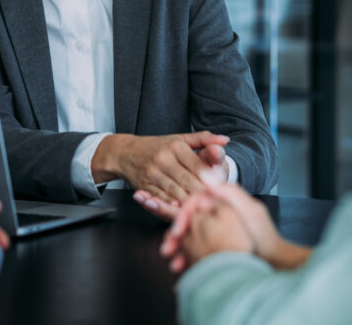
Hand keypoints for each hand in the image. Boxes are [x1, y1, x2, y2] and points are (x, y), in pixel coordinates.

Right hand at [93, 131, 228, 205]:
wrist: (126, 153)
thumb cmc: (158, 147)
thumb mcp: (180, 139)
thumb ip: (204, 140)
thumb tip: (225, 140)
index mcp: (176, 146)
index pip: (198, 166)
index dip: (211, 179)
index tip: (223, 188)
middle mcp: (164, 159)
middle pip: (188, 181)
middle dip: (203, 194)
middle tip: (217, 203)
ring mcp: (153, 174)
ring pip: (176, 192)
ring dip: (190, 203)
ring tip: (204, 210)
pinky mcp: (145, 186)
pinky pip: (161, 199)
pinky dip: (173, 207)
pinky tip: (183, 212)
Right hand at [161, 184, 309, 271]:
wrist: (275, 260)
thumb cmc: (264, 235)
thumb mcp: (248, 211)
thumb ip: (228, 191)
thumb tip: (205, 174)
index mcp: (222, 200)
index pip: (193, 203)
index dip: (182, 216)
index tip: (176, 232)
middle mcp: (217, 212)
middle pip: (188, 221)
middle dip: (175, 236)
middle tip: (166, 250)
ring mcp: (215, 228)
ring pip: (190, 237)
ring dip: (179, 251)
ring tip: (175, 265)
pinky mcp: (215, 243)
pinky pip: (197, 250)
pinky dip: (189, 260)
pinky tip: (183, 271)